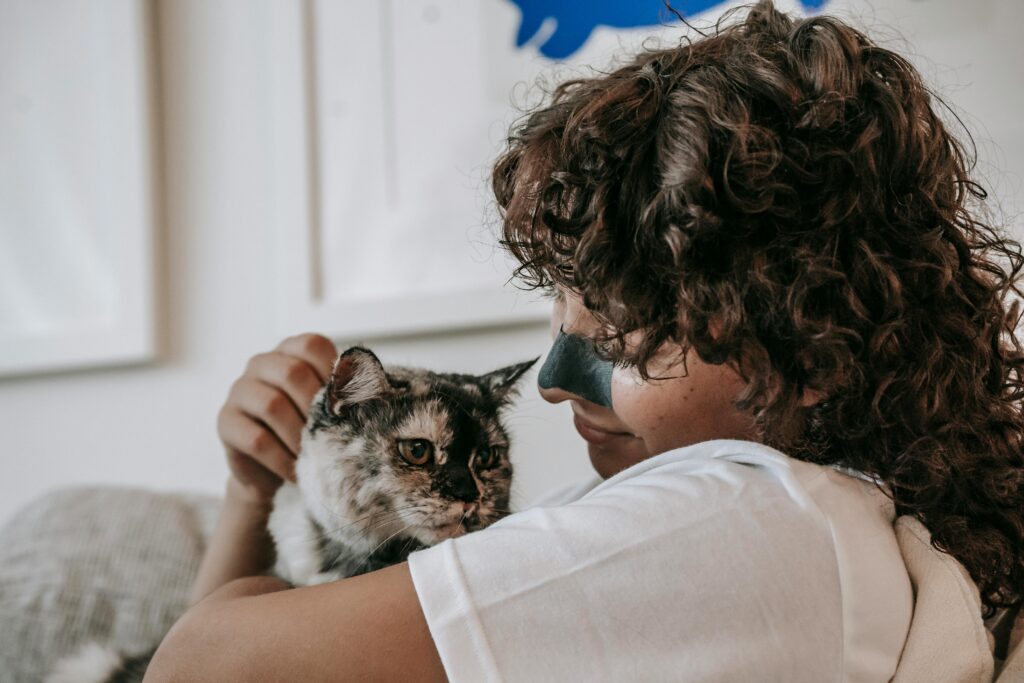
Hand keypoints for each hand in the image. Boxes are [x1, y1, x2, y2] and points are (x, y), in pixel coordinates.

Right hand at [217, 333, 337, 502]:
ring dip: (299, 436)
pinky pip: (256, 439)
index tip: (347, 405)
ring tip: (315, 456)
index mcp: (290, 351)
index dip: (334, 374)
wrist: (274, 469)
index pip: (312, 346)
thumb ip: (341, 394)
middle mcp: (261, 363)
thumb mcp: (327, 408)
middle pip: (292, 373)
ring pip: (272, 405)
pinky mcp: (225, 421)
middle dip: (317, 408)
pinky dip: (282, 459)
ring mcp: (239, 390)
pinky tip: (296, 471)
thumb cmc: (307, 430)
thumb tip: (364, 397)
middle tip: (332, 435)